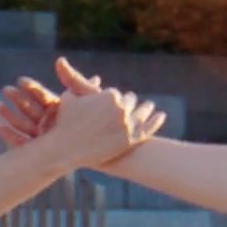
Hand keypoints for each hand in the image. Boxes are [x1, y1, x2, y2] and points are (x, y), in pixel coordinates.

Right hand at [0, 57, 102, 145]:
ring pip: (23, 124)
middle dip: (17, 99)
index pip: (43, 96)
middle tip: (5, 90)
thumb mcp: (95, 106)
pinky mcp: (44, 154)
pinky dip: (10, 135)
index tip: (21, 80)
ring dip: (9, 114)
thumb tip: (95, 74)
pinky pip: (23, 143)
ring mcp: (46, 138)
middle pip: (31, 108)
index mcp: (60, 109)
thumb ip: (89, 91)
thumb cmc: (107, 127)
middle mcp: (51, 123)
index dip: (32, 88)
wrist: (112, 154)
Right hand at [46, 85, 164, 168]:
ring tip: (149, 107)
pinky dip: (156, 121)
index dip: (113, 98)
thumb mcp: (70, 97)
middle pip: (131, 102)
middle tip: (132, 103)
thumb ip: (81, 83)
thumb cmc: (65, 122)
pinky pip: (148, 130)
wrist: (66, 149)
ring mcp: (128, 126)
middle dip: (130, 102)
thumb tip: (96, 77)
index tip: (112, 101)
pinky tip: (161, 116)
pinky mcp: (131, 141)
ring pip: (142, 114)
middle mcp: (122, 109)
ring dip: (146, 109)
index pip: (117, 94)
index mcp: (110, 96)